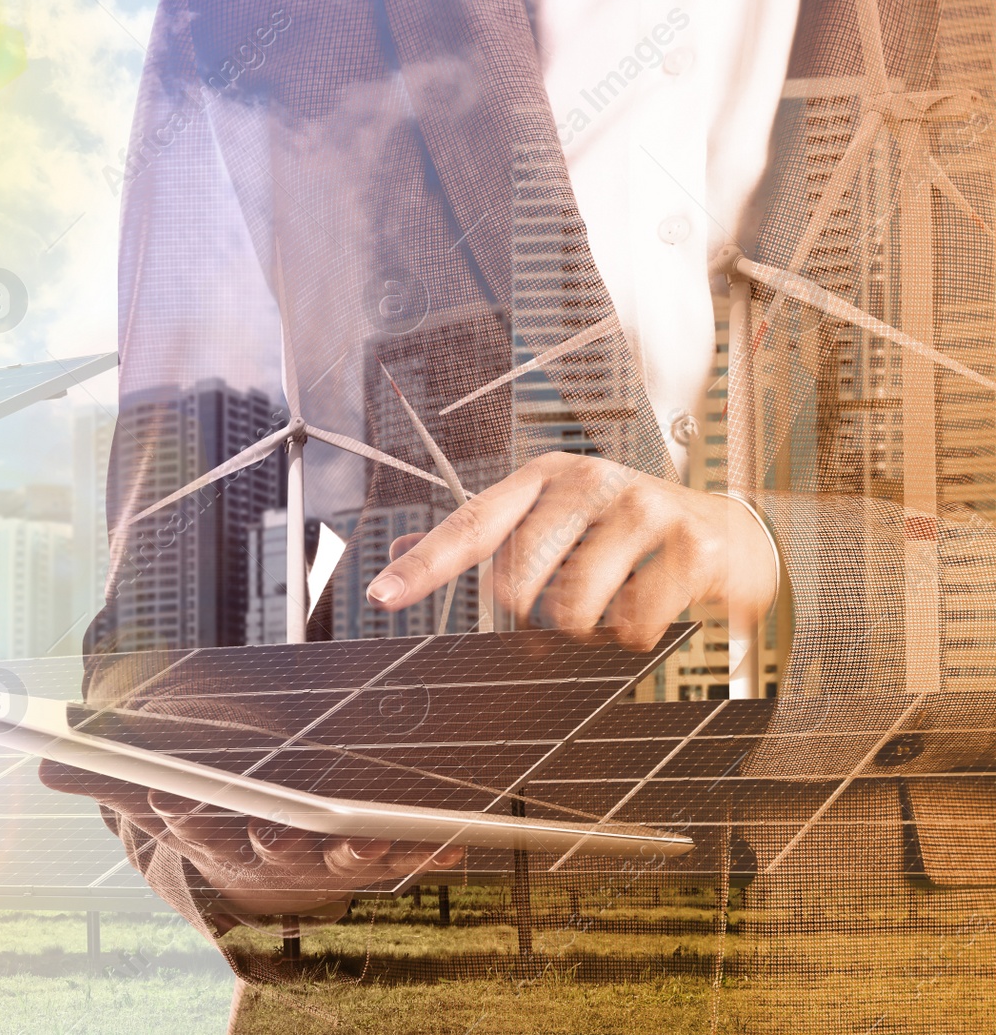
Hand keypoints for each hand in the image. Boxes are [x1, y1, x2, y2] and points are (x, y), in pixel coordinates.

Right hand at [39, 761, 461, 919]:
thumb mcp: (152, 778)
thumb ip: (105, 771)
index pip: (193, 826)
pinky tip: (452, 846)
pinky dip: (423, 855)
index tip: (167, 792)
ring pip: (340, 864)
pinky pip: (394, 859)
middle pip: (273, 854)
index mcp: (215, 835)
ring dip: (364, 857)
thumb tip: (43, 764)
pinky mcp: (362, 855)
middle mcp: (266, 855)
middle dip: (285, 845)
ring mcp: (318, 860)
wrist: (256, 825)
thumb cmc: (205, 790)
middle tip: (294, 831)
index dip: (181, 813)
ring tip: (381, 842)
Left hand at [367, 452, 778, 649]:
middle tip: (553, 615)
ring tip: (604, 610)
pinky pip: (632, 623)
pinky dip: (630, 635)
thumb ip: (487, 533)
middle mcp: (588, 482)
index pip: (471, 524)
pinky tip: (646, 608)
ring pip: (571, 608)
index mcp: (544, 477)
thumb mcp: (554, 516)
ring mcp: (642, 509)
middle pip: (516, 578)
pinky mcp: (690, 545)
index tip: (382, 595)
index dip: (424, 564)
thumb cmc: (626, 527)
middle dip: (528, 615)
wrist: (728, 532)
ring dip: (582, 629)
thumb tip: (405, 547)